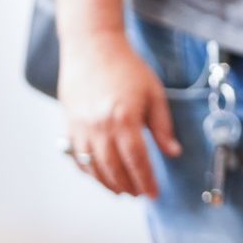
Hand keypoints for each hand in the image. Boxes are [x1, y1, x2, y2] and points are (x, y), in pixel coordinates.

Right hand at [58, 33, 181, 197]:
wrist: (93, 48)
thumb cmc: (128, 68)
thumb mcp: (154, 94)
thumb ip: (162, 126)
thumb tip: (173, 152)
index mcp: (124, 118)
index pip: (137, 160)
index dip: (145, 180)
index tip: (153, 193)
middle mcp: (99, 127)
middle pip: (113, 168)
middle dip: (128, 185)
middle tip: (139, 194)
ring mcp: (81, 128)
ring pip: (93, 167)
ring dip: (107, 183)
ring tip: (122, 190)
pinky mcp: (69, 125)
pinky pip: (76, 156)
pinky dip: (88, 170)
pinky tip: (99, 175)